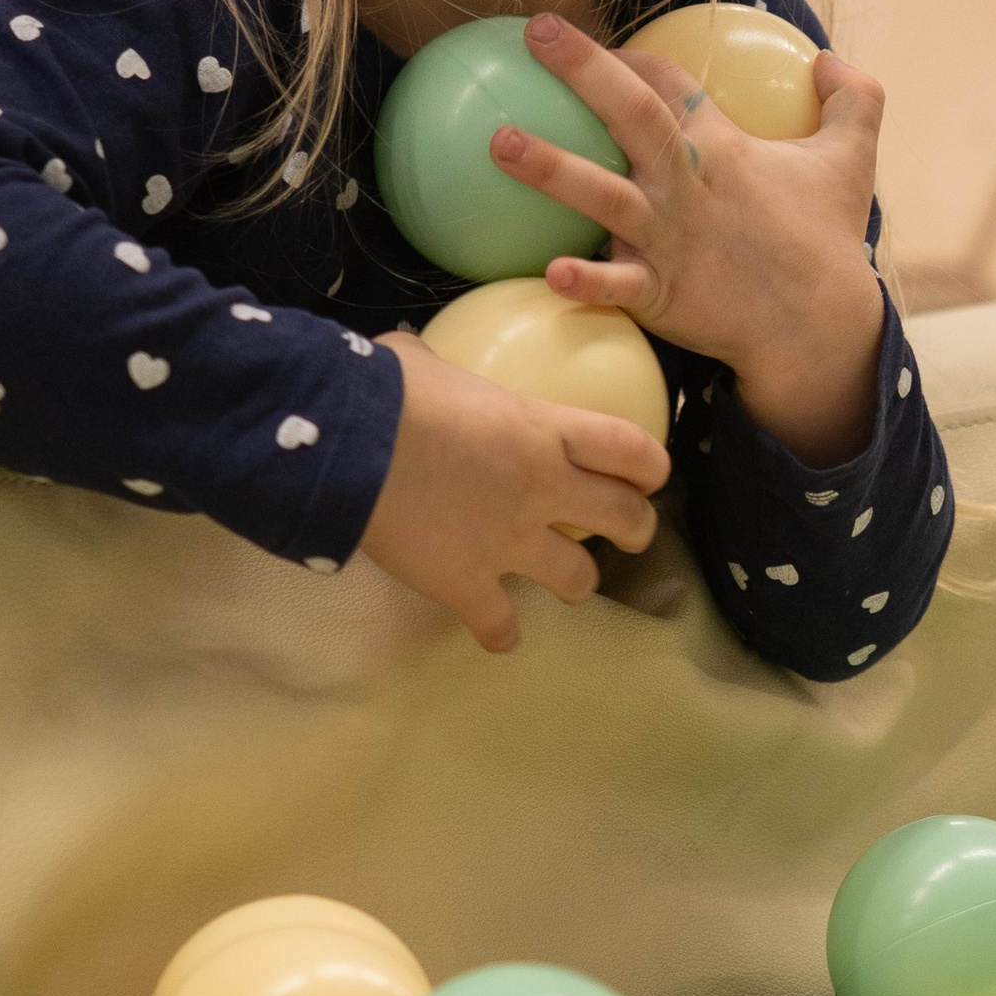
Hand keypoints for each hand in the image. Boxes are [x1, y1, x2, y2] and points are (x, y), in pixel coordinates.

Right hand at [357, 331, 668, 654]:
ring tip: (567, 582)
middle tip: (629, 531)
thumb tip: (419, 362)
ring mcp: (511, 543)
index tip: (649, 474)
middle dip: (637, 528)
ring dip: (578, 582)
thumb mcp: (426, 362)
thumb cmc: (385, 390)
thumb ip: (445, 370)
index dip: (650, 465)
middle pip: (626, 519)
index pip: (631, 449)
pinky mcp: (469, 586)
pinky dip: (501, 633)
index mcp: (544, 430)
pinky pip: (501, 626)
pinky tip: (497, 632)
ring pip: (580, 580)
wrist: (345, 446)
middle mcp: (544, 489)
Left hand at [493, 13, 887, 464]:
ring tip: (500, 141)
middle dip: (583, 71)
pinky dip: (584, 280)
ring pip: (602, 195)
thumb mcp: (852, 160)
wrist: (821, 327)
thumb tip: (828, 57)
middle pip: (631, 115)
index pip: (670, 81)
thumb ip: (854, 99)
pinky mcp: (661, 295)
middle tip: (537, 32)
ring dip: (550, 169)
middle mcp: (688, 184)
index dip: (629, 56)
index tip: (584, 44)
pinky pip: (615, 286)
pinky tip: (547, 273)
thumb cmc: (827, 241)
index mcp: (722, 145)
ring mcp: (669, 240)